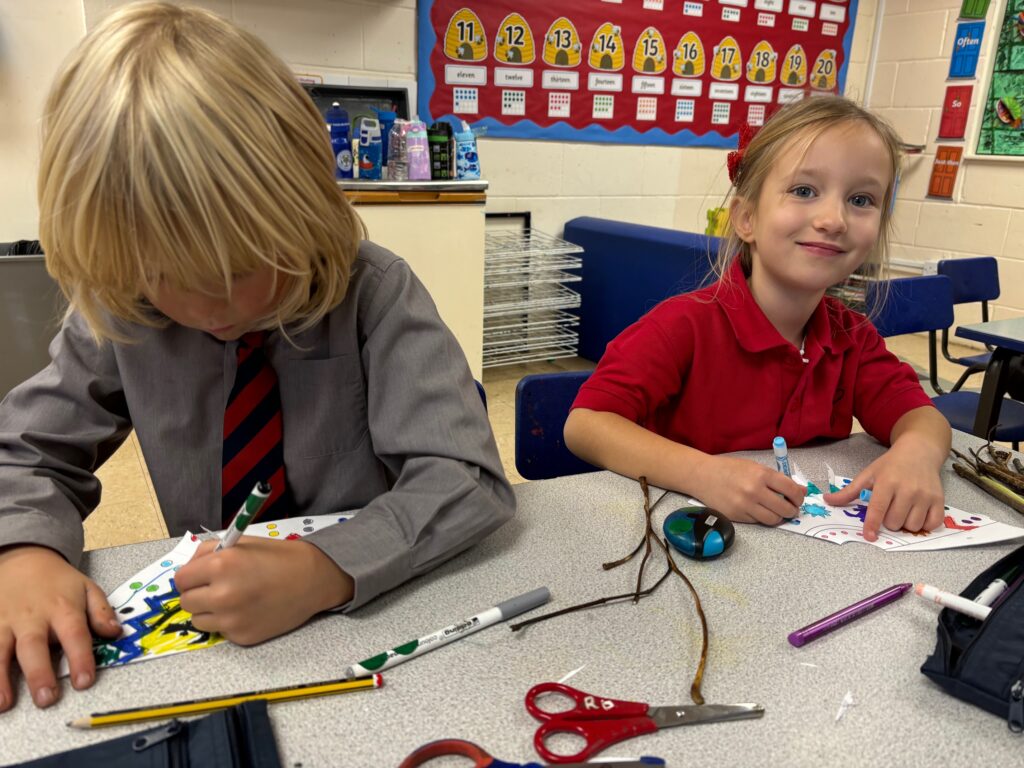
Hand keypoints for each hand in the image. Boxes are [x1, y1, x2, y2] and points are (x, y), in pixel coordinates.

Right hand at [0, 545, 120, 711]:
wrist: (23, 559)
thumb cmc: (59, 581)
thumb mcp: (87, 589)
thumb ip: (101, 612)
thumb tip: (116, 632)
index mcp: (62, 608)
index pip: (75, 634)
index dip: (80, 658)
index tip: (84, 682)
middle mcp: (32, 617)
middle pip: (34, 646)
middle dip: (39, 673)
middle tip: (46, 699)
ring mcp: (5, 622)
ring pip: (0, 650)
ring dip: (0, 679)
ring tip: (4, 704)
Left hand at [175, 538, 352, 645]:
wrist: (312, 579)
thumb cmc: (278, 557)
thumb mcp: (241, 543)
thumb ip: (208, 552)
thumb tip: (187, 569)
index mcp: (221, 565)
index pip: (180, 579)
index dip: (190, 576)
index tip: (200, 576)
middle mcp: (222, 595)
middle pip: (185, 602)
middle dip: (197, 593)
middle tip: (217, 587)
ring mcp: (231, 620)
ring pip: (198, 620)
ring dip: (209, 611)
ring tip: (232, 599)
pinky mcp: (241, 637)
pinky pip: (220, 631)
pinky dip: (228, 622)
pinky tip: (247, 610)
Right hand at [690, 455, 804, 525]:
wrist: (702, 476)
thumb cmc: (729, 469)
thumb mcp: (754, 467)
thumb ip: (776, 479)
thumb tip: (799, 490)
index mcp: (761, 474)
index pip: (791, 489)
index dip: (799, 497)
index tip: (798, 498)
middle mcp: (754, 491)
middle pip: (785, 508)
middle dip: (792, 510)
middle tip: (790, 508)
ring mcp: (745, 505)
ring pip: (773, 519)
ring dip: (779, 517)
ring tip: (776, 511)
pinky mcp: (737, 516)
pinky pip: (758, 521)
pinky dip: (762, 518)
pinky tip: (759, 510)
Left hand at [823, 441, 944, 541]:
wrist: (919, 451)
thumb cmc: (891, 465)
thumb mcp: (868, 474)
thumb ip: (849, 491)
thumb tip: (827, 501)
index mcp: (887, 482)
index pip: (878, 509)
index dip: (872, 525)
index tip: (869, 536)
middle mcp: (908, 489)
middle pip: (895, 522)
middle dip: (888, 522)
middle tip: (889, 511)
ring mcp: (925, 495)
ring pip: (913, 526)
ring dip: (905, 525)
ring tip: (902, 512)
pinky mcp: (940, 500)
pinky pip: (932, 524)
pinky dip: (924, 525)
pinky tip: (917, 515)